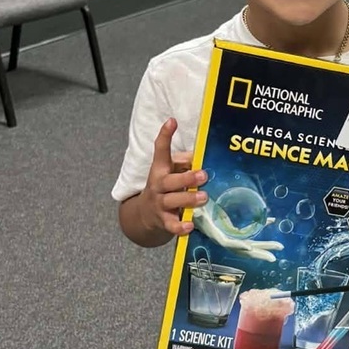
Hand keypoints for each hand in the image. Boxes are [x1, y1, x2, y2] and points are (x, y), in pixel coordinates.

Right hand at [139, 118, 207, 236]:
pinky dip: (180, 227)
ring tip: (203, 197)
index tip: (172, 122)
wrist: (144, 215)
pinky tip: (190, 225)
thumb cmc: (166, 187)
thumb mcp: (171, 171)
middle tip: (203, 175)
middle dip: (187, 178)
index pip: (160, 150)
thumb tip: (202, 156)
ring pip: (172, 201)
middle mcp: (158, 185)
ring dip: (188, 199)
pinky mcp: (163, 221)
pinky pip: (171, 225)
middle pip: (169, 181)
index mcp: (160, 169)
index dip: (165, 136)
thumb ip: (185, 163)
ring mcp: (160, 204)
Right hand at [192, 202, 283, 262]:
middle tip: (273, 257)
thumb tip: (198, 213)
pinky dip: (261, 227)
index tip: (249, 247)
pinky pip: (250, 233)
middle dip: (259, 253)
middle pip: (244, 249)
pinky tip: (271, 221)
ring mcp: (232, 236)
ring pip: (250, 244)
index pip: (228, 243)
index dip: (238, 246)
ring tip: (279, 246)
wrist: (195, 211)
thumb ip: (198, 215)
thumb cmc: (195, 211)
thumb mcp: (195, 212)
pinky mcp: (235, 231)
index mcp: (216, 235)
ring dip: (265, 246)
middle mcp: (226, 239)